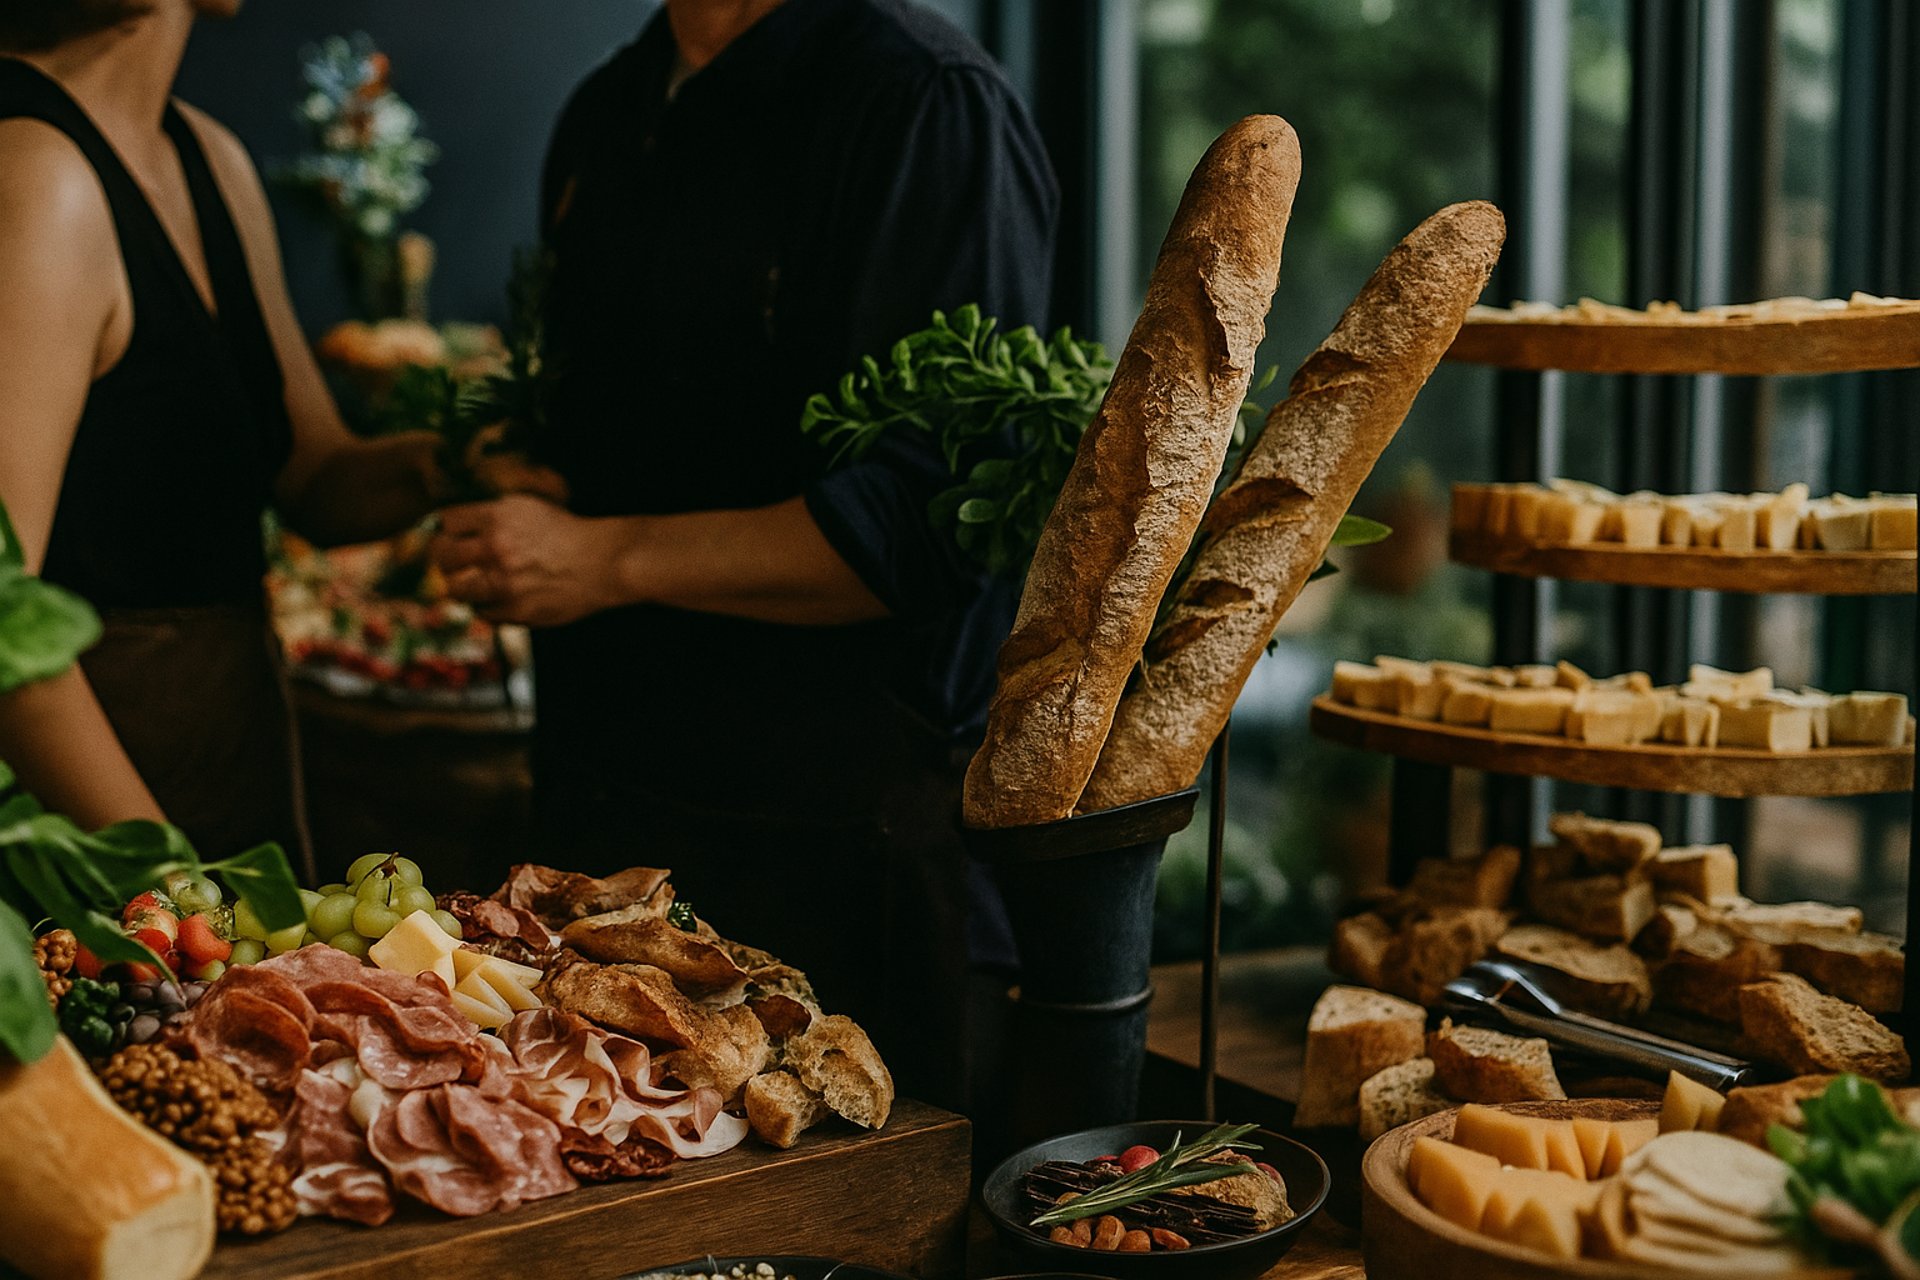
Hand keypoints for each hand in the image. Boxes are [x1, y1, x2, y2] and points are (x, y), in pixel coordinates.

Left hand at [430, 494, 626, 626]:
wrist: (603, 563)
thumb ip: (492, 515)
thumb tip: (455, 526)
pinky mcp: (514, 610)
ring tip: (477, 584)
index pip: (447, 522)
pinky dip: (488, 607)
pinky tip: (503, 598)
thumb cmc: (567, 533)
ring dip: (463, 586)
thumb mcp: (528, 508)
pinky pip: (483, 612)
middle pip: (443, 556)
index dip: (449, 529)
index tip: (454, 535)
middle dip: (446, 558)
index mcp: (498, 517)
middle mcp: (496, 548)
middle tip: (456, 562)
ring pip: (457, 589)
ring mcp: (504, 583)